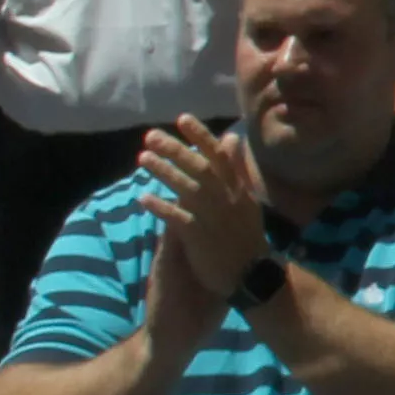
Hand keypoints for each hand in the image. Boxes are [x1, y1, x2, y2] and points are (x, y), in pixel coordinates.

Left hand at [141, 116, 270, 308]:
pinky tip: (143, 198)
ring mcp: (213, 218)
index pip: (220, 156)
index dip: (201, 136)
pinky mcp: (200, 238)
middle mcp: (226, 199)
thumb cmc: (245, 235)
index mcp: (237, 188)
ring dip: (165, 172)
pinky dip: (162, 207)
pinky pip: (178, 219)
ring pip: (188, 189)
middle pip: (200, 168)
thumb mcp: (247, 198)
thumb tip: (231, 138)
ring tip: (143, 159)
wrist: (251, 275)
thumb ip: (236, 168)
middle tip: (151, 136)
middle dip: (175, 150)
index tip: (183, 119)